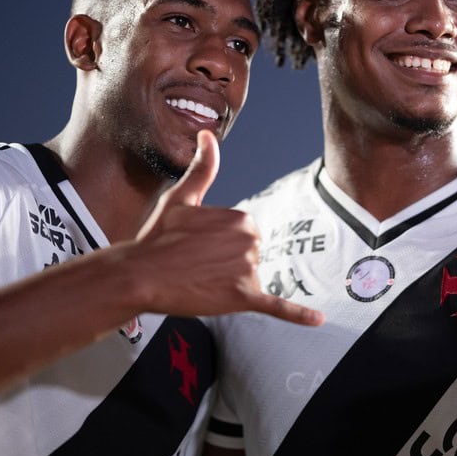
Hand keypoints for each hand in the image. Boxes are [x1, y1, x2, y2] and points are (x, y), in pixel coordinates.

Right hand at [127, 130, 323, 326]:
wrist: (138, 274)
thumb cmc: (157, 237)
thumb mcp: (182, 197)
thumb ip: (203, 168)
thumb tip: (209, 135)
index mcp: (242, 218)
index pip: (243, 237)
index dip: (218, 245)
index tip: (196, 248)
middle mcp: (250, 241)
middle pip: (249, 258)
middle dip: (226, 265)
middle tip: (194, 265)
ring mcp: (247, 270)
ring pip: (250, 280)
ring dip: (229, 284)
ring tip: (198, 280)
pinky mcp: (243, 297)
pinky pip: (277, 306)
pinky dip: (298, 314)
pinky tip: (318, 320)